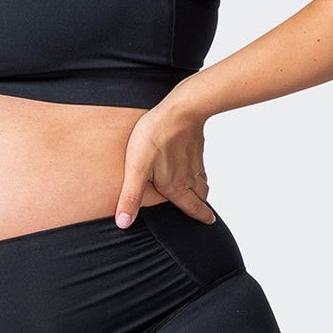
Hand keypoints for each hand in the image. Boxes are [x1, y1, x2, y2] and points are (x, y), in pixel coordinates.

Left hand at [114, 101, 215, 227]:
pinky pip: (200, 164)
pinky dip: (199, 171)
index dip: (201, 217)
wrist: (180, 110)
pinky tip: (192, 165)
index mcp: (176, 187)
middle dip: (202, 206)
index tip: (209, 221)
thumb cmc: (156, 138)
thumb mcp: (136, 171)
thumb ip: (131, 197)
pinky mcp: (196, 146)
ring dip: (202, 189)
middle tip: (204, 213)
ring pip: (203, 180)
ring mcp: (195, 161)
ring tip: (199, 193)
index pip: (193, 208)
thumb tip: (124, 222)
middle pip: (201, 196)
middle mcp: (189, 177)